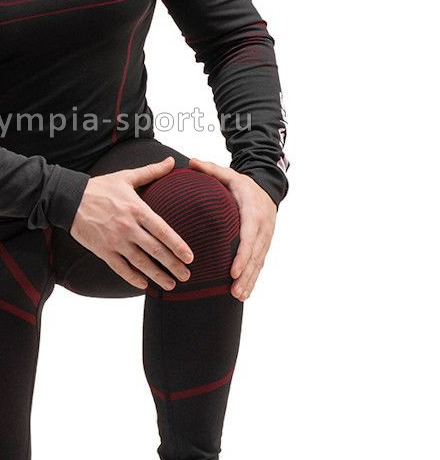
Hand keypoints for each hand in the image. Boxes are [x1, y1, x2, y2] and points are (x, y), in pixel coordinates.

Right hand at [69, 156, 194, 290]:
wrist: (70, 199)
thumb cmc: (99, 188)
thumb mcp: (126, 177)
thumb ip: (151, 171)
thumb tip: (172, 161)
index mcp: (136, 209)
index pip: (162, 230)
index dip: (177, 245)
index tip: (190, 257)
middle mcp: (128, 227)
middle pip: (155, 250)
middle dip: (173, 265)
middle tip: (187, 275)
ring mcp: (115, 241)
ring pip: (140, 263)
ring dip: (157, 275)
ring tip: (171, 285)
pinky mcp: (103, 250)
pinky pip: (121, 268)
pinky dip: (133, 278)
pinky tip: (144, 284)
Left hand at [187, 157, 276, 300]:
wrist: (268, 188)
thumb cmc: (243, 185)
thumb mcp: (229, 174)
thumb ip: (210, 169)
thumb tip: (190, 162)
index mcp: (252, 212)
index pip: (248, 237)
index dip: (242, 256)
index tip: (233, 272)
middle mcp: (262, 228)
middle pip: (255, 256)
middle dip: (245, 275)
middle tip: (234, 291)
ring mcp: (265, 238)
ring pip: (258, 263)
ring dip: (250, 281)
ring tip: (239, 297)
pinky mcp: (264, 245)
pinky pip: (259, 264)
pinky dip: (253, 279)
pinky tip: (244, 293)